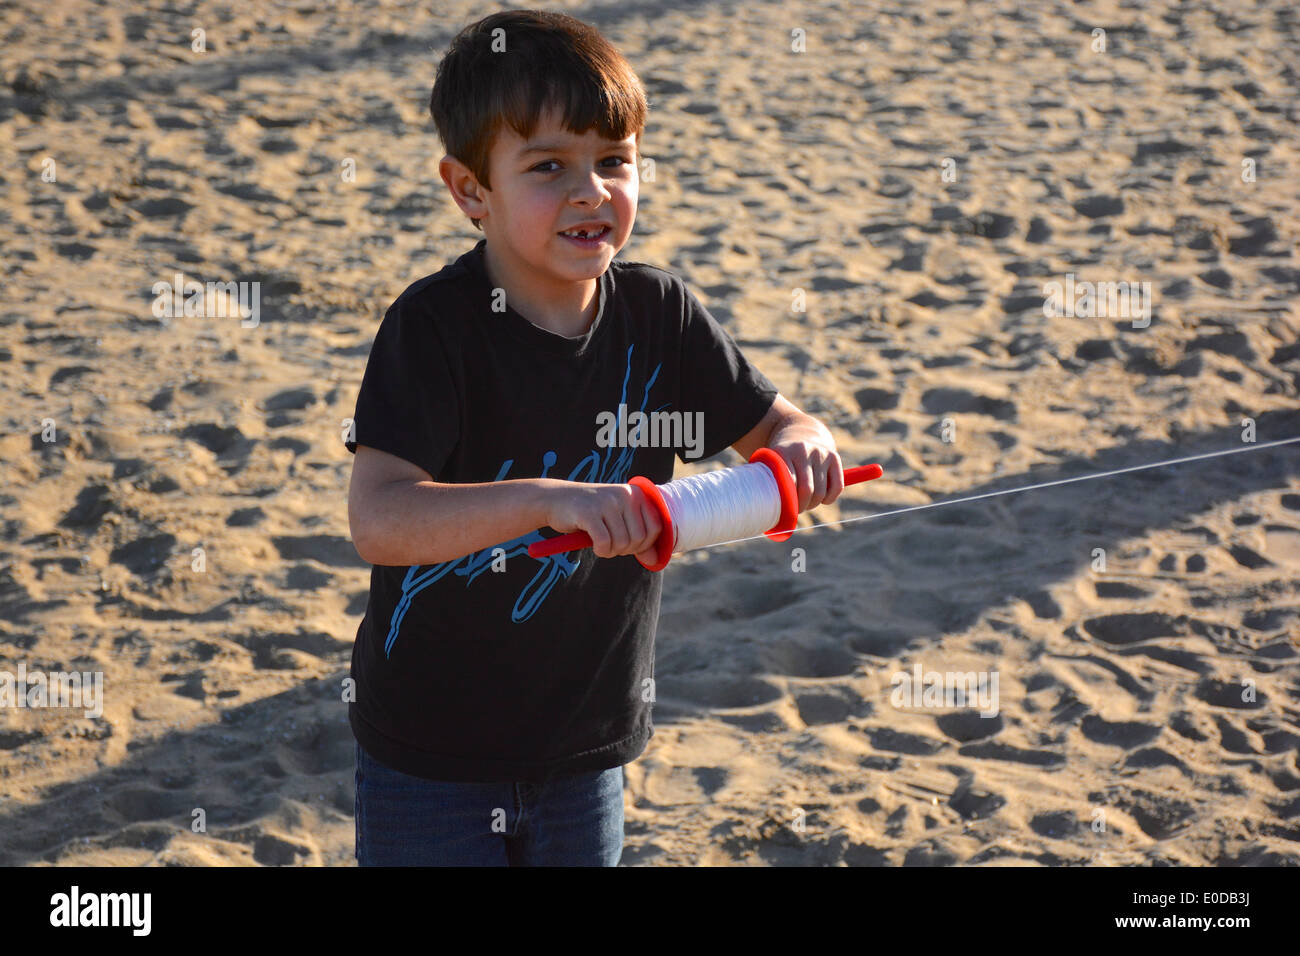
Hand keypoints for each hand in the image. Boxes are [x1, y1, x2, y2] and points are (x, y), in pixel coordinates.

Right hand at [544, 481, 663, 561]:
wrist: (555, 499)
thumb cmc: (591, 513)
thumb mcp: (618, 523)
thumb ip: (638, 539)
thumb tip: (655, 561)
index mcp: (636, 493)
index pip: (656, 527)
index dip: (644, 544)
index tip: (628, 545)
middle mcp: (624, 495)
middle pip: (639, 538)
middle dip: (626, 550)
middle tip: (611, 546)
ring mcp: (607, 502)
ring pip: (622, 542)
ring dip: (611, 551)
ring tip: (601, 544)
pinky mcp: (589, 513)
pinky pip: (604, 543)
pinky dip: (601, 551)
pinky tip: (594, 546)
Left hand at [768, 417, 843, 511]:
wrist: (800, 436)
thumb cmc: (781, 461)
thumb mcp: (770, 466)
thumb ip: (768, 483)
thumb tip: (768, 512)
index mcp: (783, 452)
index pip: (788, 484)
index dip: (787, 502)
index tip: (784, 508)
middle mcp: (804, 450)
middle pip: (806, 490)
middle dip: (801, 507)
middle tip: (796, 509)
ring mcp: (820, 453)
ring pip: (821, 492)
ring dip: (813, 504)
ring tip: (806, 503)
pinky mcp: (834, 457)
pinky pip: (837, 487)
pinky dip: (829, 499)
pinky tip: (821, 499)